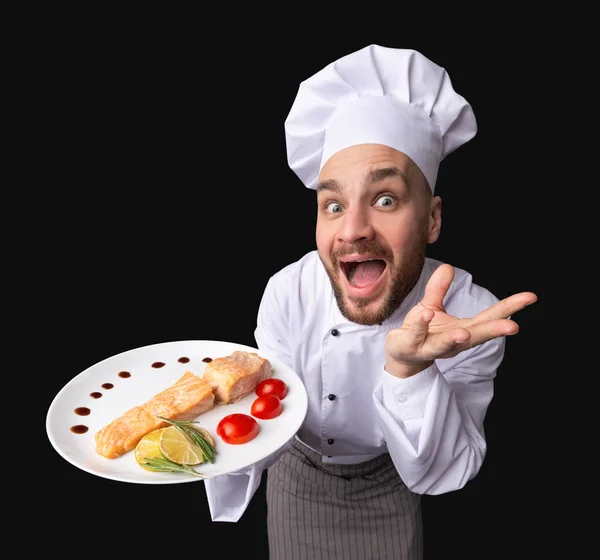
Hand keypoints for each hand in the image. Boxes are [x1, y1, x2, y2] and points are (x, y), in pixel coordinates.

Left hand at [385, 264, 537, 377]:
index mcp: (465, 330)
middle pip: (476, 335)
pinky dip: (422, 325)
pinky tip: (426, 314)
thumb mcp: (432, 306)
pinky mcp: (412, 346)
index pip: (491, 317)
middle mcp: (454, 342)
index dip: (510, 307)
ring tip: (464, 333)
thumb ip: (439, 289)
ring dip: (456, 338)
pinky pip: (417, 334)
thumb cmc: (422, 330)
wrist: (400, 354)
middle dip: (494, 331)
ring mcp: (432, 346)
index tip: (530, 297)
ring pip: (445, 344)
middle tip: (513, 327)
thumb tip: (449, 267)